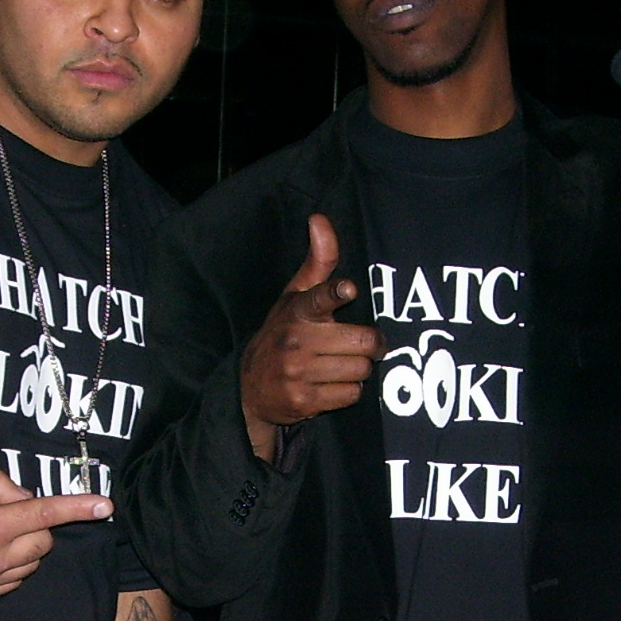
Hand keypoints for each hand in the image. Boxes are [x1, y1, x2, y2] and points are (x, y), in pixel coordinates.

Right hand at [0, 466, 110, 602]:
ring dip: (23, 547)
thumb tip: (26, 499)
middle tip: (5, 513)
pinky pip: (12, 582)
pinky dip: (10, 566)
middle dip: (36, 525)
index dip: (78, 508)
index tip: (105, 505)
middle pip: (43, 543)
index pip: (44, 514)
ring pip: (30, 566)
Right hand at [240, 214, 384, 461]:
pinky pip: (351, 394)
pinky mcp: (304, 401)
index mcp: (297, 310)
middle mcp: (295, 340)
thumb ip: (317, 261)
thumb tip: (319, 219)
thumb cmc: (283, 333)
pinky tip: (331, 384)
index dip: (336, 293)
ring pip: (360, 370)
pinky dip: (348, 391)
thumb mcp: (294, 296)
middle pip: (364, 342)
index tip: (348, 289)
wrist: (250, 387)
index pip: (319, 297)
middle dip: (370, 345)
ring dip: (358, 369)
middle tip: (363, 345)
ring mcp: (298, 373)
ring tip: (340, 365)